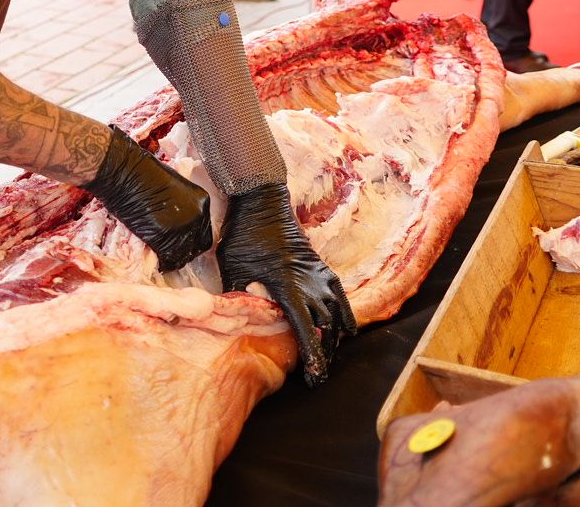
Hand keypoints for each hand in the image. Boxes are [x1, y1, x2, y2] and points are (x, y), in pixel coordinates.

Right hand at [83, 126, 212, 270]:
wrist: (123, 171)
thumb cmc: (142, 172)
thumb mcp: (173, 186)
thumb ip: (181, 205)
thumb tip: (177, 221)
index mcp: (201, 201)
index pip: (204, 232)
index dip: (191, 240)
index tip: (180, 242)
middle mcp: (197, 215)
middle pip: (197, 246)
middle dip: (184, 250)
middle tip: (169, 250)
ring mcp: (182, 227)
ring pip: (182, 256)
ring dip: (171, 257)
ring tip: (158, 253)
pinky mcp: (164, 237)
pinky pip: (167, 258)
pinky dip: (161, 260)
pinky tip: (151, 254)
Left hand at [218, 182, 355, 384]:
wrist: (261, 203)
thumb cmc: (244, 237)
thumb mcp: (233, 270)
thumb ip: (243, 299)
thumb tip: (243, 325)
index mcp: (288, 288)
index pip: (306, 331)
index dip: (314, 357)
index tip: (316, 377)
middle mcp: (310, 284)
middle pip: (325, 328)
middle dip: (325, 354)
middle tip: (318, 376)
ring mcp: (319, 274)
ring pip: (335, 314)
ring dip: (333, 338)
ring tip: (328, 357)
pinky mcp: (322, 267)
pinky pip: (340, 297)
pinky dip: (345, 315)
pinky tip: (346, 330)